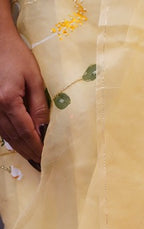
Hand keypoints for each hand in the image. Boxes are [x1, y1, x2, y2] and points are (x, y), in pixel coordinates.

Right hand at [0, 27, 48, 163]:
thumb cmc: (17, 56)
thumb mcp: (34, 79)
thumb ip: (39, 107)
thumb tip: (45, 130)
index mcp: (8, 101)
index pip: (27, 132)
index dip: (37, 147)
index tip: (46, 158)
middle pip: (15, 138)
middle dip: (29, 152)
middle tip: (41, 164)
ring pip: (6, 136)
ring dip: (20, 148)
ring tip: (33, 159)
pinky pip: (0, 128)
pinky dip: (11, 139)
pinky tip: (20, 145)